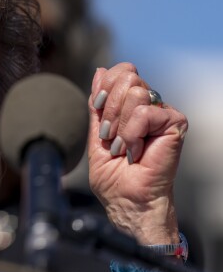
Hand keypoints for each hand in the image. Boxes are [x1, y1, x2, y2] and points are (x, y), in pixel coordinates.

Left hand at [87, 62, 187, 244]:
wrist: (127, 200)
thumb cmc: (113, 176)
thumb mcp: (96, 134)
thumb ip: (97, 104)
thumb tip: (100, 71)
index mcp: (130, 105)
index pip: (120, 71)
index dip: (104, 87)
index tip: (99, 111)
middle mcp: (149, 105)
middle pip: (127, 77)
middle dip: (110, 109)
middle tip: (111, 137)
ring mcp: (162, 113)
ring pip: (135, 92)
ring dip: (120, 126)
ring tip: (123, 147)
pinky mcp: (175, 123)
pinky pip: (145, 112)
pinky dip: (133, 133)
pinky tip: (136, 150)